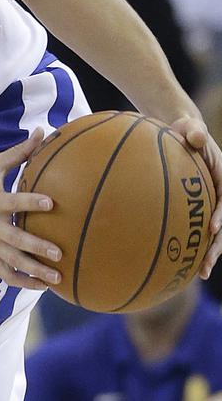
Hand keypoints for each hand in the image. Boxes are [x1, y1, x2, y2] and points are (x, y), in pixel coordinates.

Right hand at [0, 131, 61, 288]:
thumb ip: (18, 153)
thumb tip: (42, 132)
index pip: (14, 201)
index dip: (31, 202)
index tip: (50, 203)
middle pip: (16, 238)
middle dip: (37, 247)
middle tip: (58, 253)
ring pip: (13, 261)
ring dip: (35, 271)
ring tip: (56, 278)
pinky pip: (5, 273)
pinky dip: (23, 282)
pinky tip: (41, 286)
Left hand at [168, 116, 221, 278]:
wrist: (183, 135)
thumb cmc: (186, 131)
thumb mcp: (191, 128)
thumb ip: (193, 132)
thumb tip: (196, 136)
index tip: (213, 227)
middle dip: (218, 245)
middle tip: (207, 264)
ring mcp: (212, 203)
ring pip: (216, 233)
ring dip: (211, 253)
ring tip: (201, 273)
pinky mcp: (200, 208)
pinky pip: (199, 230)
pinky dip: (196, 246)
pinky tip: (184, 265)